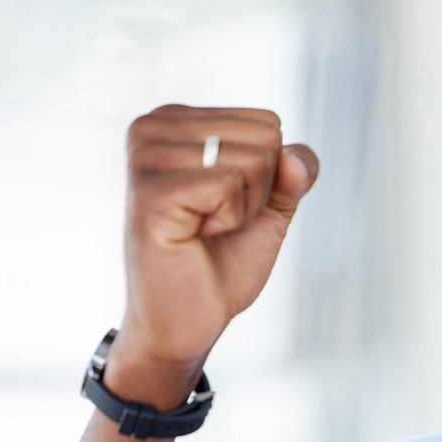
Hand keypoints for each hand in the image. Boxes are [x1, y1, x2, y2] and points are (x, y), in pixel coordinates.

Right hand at [109, 105, 319, 406]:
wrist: (186, 321)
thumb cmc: (220, 263)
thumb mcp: (269, 208)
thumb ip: (293, 173)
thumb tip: (295, 158)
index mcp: (174, 120)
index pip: (267, 122)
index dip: (266, 176)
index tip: (226, 205)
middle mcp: (151, 127)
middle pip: (264, 136)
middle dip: (258, 191)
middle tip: (216, 222)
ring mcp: (146, 157)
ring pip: (253, 160)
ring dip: (243, 208)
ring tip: (204, 229)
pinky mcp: (150, 192)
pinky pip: (230, 185)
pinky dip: (230, 220)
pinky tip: (195, 236)